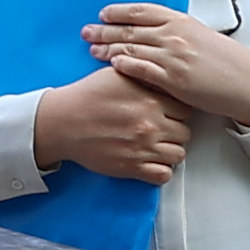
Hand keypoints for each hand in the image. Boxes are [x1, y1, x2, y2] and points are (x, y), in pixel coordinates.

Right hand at [32, 67, 191, 183]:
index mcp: (151, 102)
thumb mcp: (118, 74)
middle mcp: (151, 127)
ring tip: (157, 145)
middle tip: (162, 128)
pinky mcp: (132, 168)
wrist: (63, 122)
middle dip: (176, 130)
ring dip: (170, 150)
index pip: (186, 109)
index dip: (178, 111)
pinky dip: (161, 170)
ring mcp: (143, 150)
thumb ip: (144, 75)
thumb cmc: (88, 96)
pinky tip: (151, 160)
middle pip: (185, 133)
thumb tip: (164, 76)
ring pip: (178, 155)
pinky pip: (163, 176)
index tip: (169, 112)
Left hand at [81, 1, 249, 129]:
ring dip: (108, 49)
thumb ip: (178, 32)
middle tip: (87, 32)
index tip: (105, 14)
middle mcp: (173, 35)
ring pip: (131, 49)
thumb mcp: (201, 36)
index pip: (142, 11)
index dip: (119, 12)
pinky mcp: (172, 78)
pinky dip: (123, 65)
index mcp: (181, 21)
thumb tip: (158, 32)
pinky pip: (140, 69)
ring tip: (92, 50)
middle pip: (130, 29)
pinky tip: (111, 65)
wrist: (245, 81)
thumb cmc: (226, 62)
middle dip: (105, 30)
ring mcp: (171, 56)